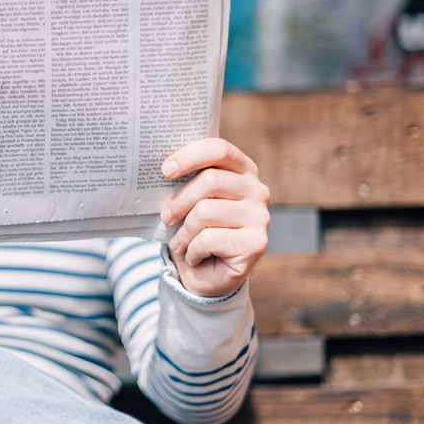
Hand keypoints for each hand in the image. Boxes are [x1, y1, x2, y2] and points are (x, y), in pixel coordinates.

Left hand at [159, 138, 269, 297]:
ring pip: (206, 211)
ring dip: (184, 232)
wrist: (206, 275)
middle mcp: (257, 190)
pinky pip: (210, 239)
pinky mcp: (257, 243)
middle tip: (165, 217)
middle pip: (210, 180)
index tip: (165, 170)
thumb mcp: (188, 200)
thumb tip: (163, 168)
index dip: (190, 156)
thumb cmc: (194, 229)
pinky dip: (192, 250)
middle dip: (179, 201)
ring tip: (179, 242)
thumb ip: (184, 181)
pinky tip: (194, 256)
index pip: (219, 149)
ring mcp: (261, 217)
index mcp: (242, 170)